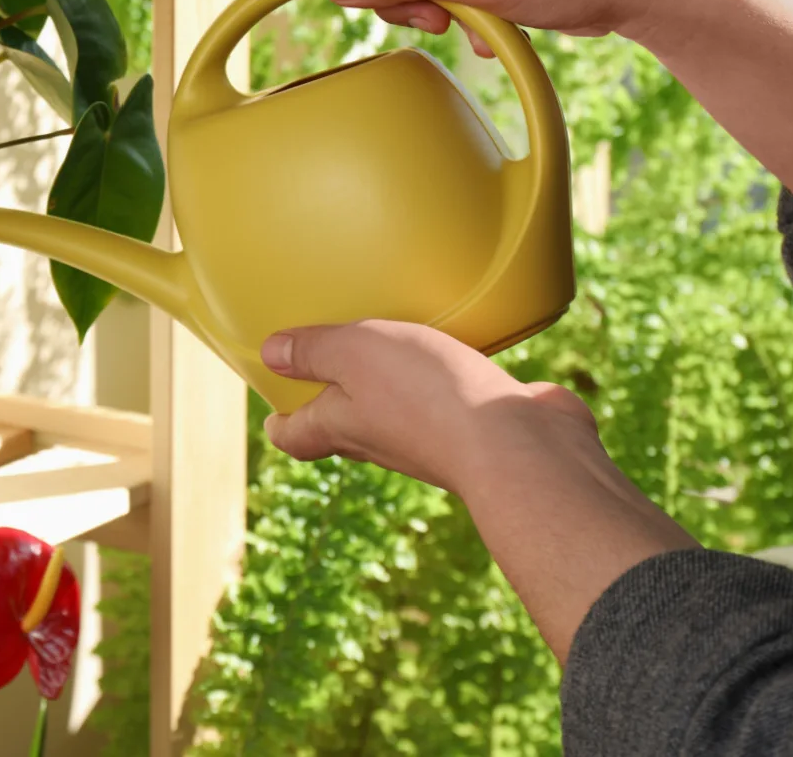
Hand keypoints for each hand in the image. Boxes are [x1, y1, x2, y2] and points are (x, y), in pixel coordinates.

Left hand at [259, 320, 597, 493]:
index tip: (274, 408)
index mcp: (343, 429)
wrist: (521, 446)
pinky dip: (445, 382)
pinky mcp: (478, 428)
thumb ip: (315, 350)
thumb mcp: (357, 354)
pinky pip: (451, 404)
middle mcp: (382, 442)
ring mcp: (432, 440)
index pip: (297, 438)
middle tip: (329, 363)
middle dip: (333, 400)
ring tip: (395, 345)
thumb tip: (271, 353)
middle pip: (345, 428)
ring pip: (399, 415)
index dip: (280, 424)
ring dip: (392, 388)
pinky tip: (457, 349)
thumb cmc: (428, 399)